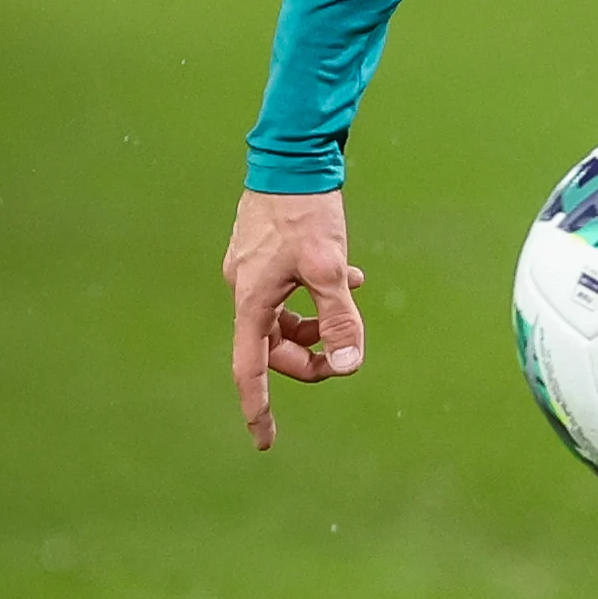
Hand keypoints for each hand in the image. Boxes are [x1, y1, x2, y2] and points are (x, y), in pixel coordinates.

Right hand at [224, 189, 365, 452]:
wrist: (291, 158)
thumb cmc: (306, 212)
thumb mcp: (329, 268)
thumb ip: (339, 320)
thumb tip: (346, 368)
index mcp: (251, 300)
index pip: (250, 368)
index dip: (258, 407)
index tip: (266, 440)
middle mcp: (244, 290)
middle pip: (272, 346)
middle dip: (309, 355)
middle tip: (345, 353)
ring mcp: (252, 271)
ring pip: (283, 317)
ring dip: (316, 323)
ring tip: (352, 301)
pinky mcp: (264, 254)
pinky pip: (288, 290)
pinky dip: (316, 295)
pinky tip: (353, 278)